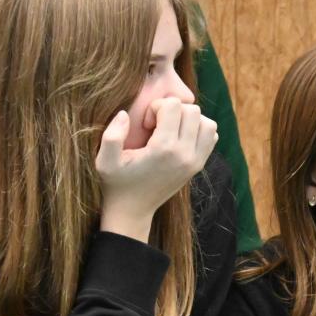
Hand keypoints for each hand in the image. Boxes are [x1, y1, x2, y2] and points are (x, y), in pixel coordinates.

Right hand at [96, 100, 217, 236]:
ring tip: (171, 130)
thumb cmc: (117, 183)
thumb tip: (125, 114)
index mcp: (163, 148)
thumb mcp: (104, 161)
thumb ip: (111, 136)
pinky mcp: (199, 165)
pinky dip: (198, 131)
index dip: (156, 107)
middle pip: (193, 111)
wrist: (133, 210)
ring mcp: (195, 161)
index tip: (146, 124)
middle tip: (158, 126)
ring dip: (189, 120)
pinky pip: (211, 137)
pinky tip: (179, 138)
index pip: (174, 105)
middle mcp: (185, 154)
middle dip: (174, 111)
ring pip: (207, 122)